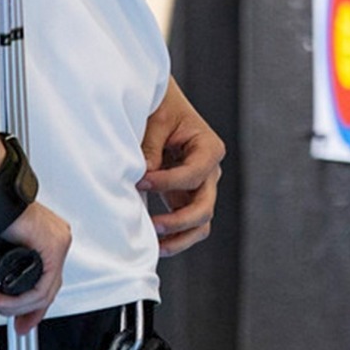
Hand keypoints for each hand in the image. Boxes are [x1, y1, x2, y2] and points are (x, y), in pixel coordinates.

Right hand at [0, 201, 71, 332]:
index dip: (31, 308)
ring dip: (12, 305)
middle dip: (20, 311)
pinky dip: (18, 299)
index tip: (21, 322)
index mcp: (47, 239)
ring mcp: (58, 242)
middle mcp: (57, 240)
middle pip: (46, 291)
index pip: (46, 283)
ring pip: (43, 293)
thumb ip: (1, 269)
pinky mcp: (54, 245)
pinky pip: (42, 287)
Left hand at [137, 79, 225, 256]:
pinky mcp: (186, 197)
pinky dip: (176, 237)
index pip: (194, 174)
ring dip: (180, 236)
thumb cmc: (160, 107)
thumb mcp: (155, 121)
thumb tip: (144, 175)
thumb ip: (151, 149)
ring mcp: (200, 187)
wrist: (158, 105)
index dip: (167, 182)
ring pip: (201, 223)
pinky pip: (189, 226)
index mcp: (208, 148)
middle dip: (179, 220)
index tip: (140, 180)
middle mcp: (210, 171)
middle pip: (205, 207)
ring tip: (155, 244)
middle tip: (153, 224)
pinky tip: (156, 244)